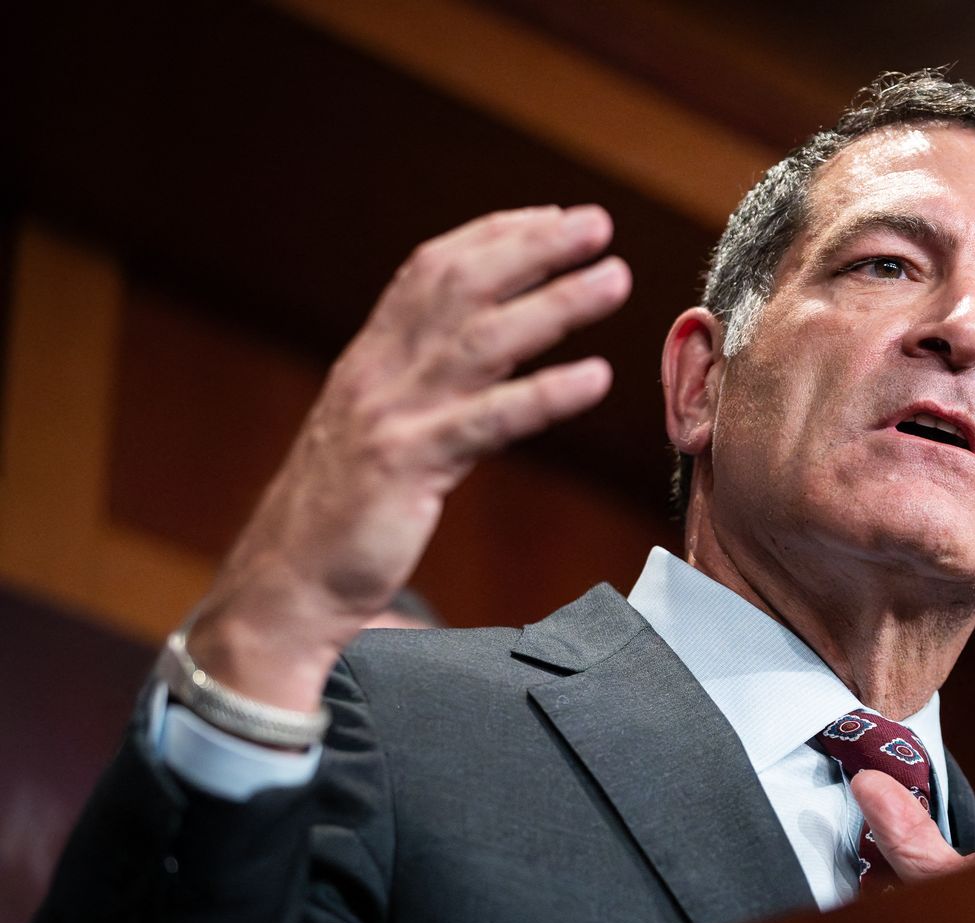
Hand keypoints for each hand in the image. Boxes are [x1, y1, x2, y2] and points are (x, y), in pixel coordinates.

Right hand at [189, 205, 630, 712]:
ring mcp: (391, 415)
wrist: (287, 581)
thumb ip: (425, 383)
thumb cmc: (345, 511)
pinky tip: (596, 378)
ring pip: (482, 340)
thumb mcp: (383, 429)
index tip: (554, 215)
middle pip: (460, 285)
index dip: (495, 235)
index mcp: (372, 357)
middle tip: (596, 224)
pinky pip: (487, 421)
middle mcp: (378, 371)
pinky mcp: (406, 466)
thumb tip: (488, 345)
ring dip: (555, 303)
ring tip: (614, 279)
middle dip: (532, 247)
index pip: (432, 269)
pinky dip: (545, 394)